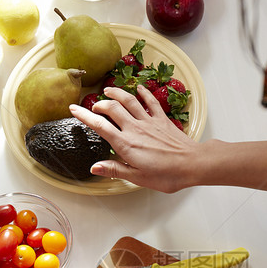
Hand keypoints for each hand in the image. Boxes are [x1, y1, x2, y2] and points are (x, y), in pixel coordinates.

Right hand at [69, 85, 200, 192]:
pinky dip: (143, 93)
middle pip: (112, 108)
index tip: (73, 109)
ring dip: (116, 92)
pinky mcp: (162, 119)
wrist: (193, 164)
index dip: (84, 116)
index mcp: (126, 144)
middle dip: (99, 103)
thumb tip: (94, 168)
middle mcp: (135, 129)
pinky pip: (150, 102)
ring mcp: (149, 122)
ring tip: (107, 90)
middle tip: (93, 106)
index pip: (100, 126)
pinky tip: (138, 88)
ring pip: (129, 100)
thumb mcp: (138, 178)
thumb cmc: (167, 175)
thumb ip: (115, 170)